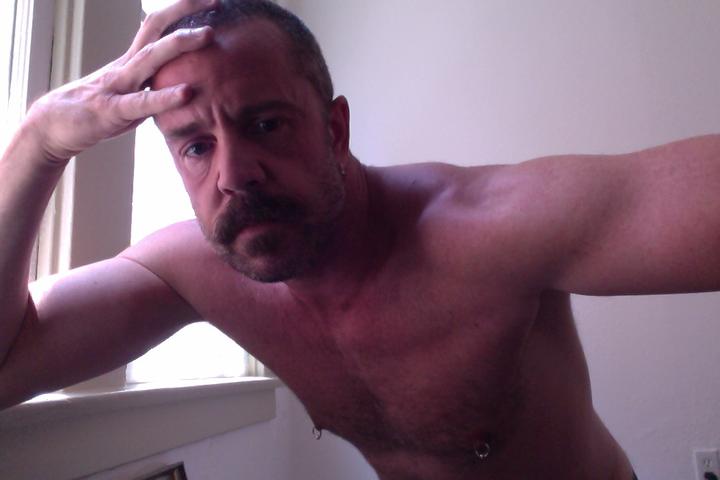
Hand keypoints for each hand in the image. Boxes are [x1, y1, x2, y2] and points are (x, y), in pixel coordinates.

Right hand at [25, 0, 217, 164]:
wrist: (54, 126)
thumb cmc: (97, 109)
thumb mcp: (130, 90)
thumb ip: (152, 81)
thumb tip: (183, 79)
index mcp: (132, 61)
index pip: (157, 26)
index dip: (182, 11)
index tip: (211, 1)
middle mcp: (126, 67)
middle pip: (156, 30)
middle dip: (185, 12)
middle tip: (216, 0)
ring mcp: (118, 86)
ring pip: (149, 58)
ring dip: (179, 44)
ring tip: (208, 35)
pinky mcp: (112, 111)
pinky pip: (141, 103)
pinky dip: (165, 97)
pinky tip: (186, 92)